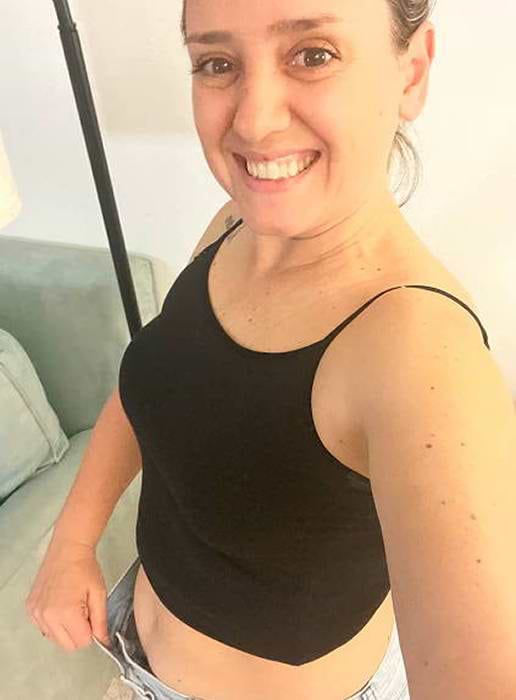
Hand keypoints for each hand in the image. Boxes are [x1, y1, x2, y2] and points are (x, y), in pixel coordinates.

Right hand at [25, 537, 110, 651]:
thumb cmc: (85, 567)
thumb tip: (103, 641)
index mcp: (66, 613)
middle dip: (78, 633)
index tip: (92, 616)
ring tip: (71, 605)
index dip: (91, 632)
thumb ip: (101, 621)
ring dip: (65, 629)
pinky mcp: (31, 609)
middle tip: (83, 611)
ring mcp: (36, 613)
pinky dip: (53, 622)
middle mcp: (47, 616)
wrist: (68, 549)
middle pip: (67, 645)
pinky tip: (60, 604)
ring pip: (55, 638)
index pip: (82, 642)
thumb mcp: (99, 594)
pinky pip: (44, 628)